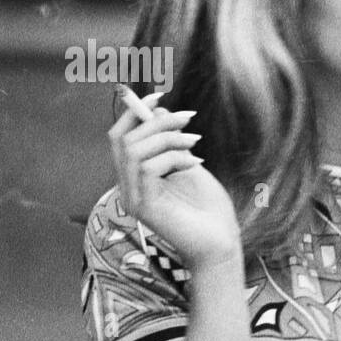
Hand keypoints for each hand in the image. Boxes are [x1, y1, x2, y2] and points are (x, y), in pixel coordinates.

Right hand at [108, 92, 243, 270]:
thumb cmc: (209, 209)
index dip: (134, 113)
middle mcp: (128, 187)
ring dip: (168, 138)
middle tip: (188, 119)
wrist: (221, 244)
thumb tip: (158, 109)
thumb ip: (171, 142)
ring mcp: (133, 199)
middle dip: (156, 121)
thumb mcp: (189, 165)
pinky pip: (149, 168)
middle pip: (123, 140)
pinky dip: (174, 157)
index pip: (119, 138)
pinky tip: (196, 162)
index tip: (159, 96)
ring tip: (195, 142)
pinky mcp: (145, 208)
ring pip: (134, 150)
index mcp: (135, 177)